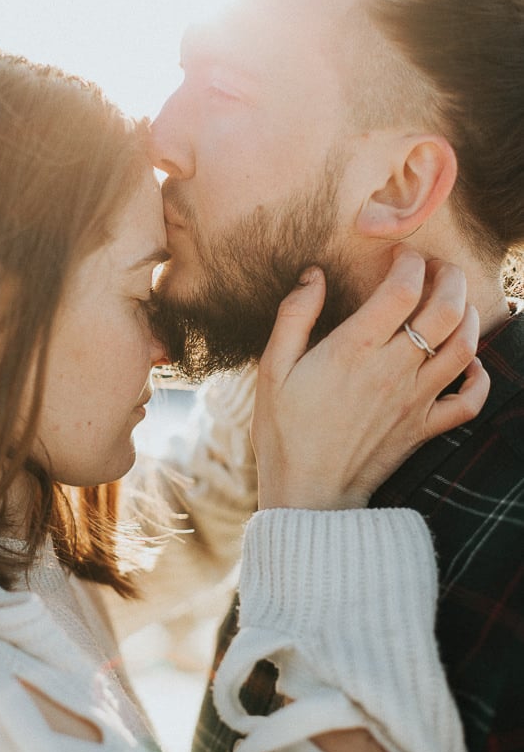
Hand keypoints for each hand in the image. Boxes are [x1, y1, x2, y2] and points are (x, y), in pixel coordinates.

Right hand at [251, 247, 489, 509]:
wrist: (307, 496)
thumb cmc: (284, 432)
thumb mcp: (273, 369)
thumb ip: (294, 316)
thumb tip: (313, 274)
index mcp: (355, 350)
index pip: (403, 288)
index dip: (408, 260)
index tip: (398, 255)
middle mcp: (394, 370)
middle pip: (447, 308)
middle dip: (449, 276)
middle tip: (435, 268)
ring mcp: (416, 400)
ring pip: (466, 345)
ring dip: (468, 314)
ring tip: (452, 302)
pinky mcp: (425, 428)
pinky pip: (471, 400)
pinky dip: (479, 375)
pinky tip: (466, 362)